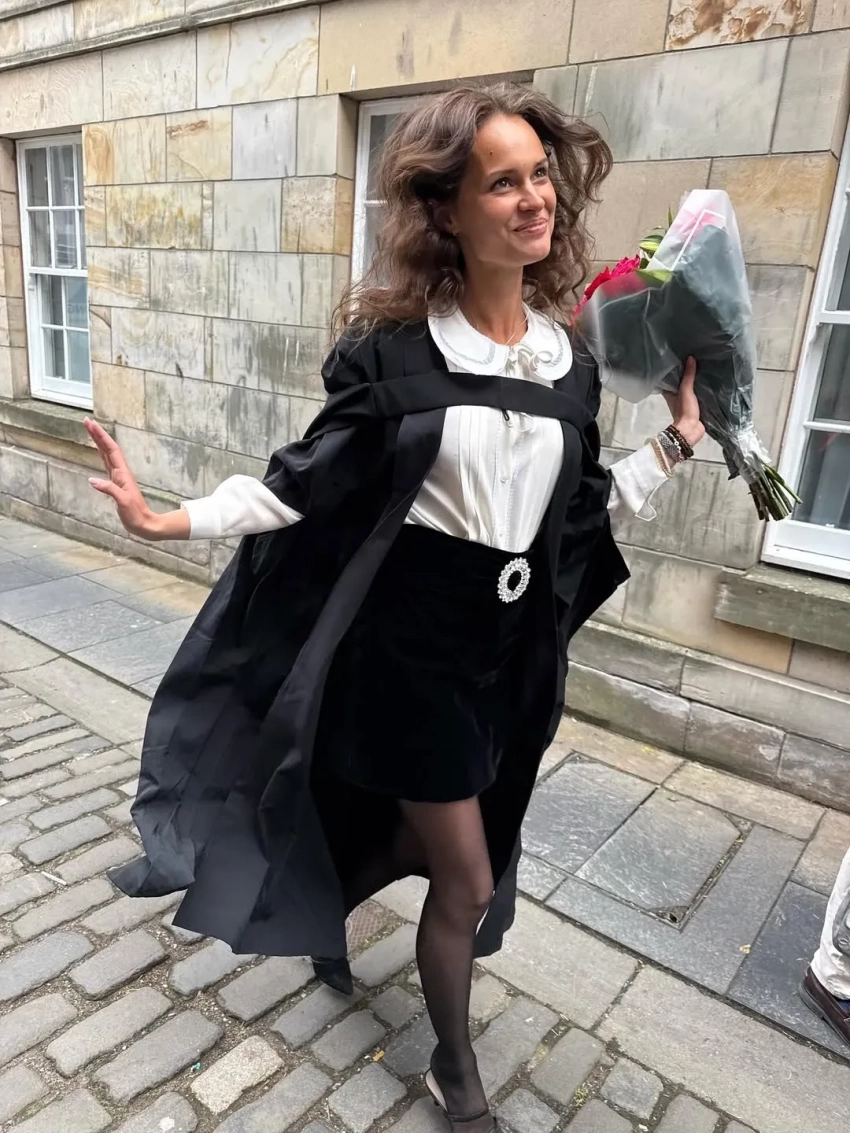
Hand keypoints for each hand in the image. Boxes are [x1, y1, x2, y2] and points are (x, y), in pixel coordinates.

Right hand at [84, 418, 169, 539]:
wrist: (144, 524)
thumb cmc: (135, 514)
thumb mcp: (123, 502)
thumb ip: (109, 490)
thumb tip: (92, 480)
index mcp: (122, 474)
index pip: (110, 450)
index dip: (101, 436)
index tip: (91, 424)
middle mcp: (120, 472)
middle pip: (107, 448)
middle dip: (97, 434)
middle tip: (87, 421)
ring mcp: (118, 477)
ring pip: (107, 454)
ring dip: (99, 441)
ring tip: (90, 430)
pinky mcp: (116, 483)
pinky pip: (106, 463)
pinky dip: (101, 454)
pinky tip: (98, 451)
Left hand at [662, 356, 704, 448]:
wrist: (691, 430)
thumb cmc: (684, 410)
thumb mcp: (685, 390)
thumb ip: (688, 376)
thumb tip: (690, 358)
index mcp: (670, 392)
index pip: (671, 377)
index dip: (675, 368)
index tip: (681, 356)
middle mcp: (676, 395)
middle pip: (681, 381)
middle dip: (687, 372)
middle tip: (695, 357)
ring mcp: (686, 401)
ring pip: (691, 387)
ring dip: (696, 380)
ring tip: (703, 364)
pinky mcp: (695, 405)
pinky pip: (699, 393)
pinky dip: (702, 387)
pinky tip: (709, 379)